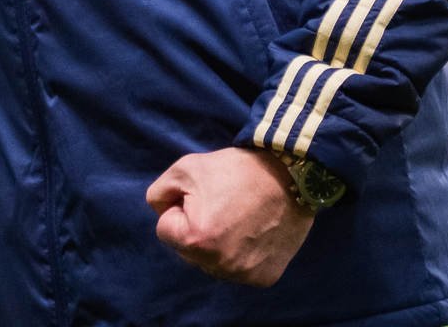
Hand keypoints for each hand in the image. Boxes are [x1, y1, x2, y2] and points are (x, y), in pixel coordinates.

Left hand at [145, 147, 313, 286]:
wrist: (289, 176)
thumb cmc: (234, 170)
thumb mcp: (183, 169)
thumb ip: (158, 195)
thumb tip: (160, 214)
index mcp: (195, 240)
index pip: (165, 231)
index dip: (179, 209)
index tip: (202, 197)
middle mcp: (219, 265)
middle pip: (187, 251)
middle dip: (195, 230)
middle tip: (220, 206)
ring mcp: (243, 275)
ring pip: (212, 263)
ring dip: (217, 245)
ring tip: (238, 218)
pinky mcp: (264, 278)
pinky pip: (238, 270)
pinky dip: (241, 255)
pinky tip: (252, 232)